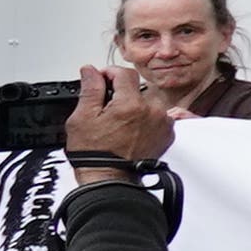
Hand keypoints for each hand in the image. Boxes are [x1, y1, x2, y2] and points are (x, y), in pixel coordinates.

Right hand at [60, 66, 180, 167]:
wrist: (109, 180)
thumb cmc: (94, 153)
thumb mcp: (82, 118)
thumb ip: (90, 89)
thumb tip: (91, 70)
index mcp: (131, 105)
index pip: (124, 74)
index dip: (109, 73)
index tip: (101, 79)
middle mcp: (152, 111)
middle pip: (137, 88)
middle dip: (121, 94)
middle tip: (105, 109)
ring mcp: (163, 123)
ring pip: (147, 102)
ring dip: (134, 106)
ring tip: (118, 123)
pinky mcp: (168, 134)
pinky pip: (156, 117)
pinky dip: (145, 119)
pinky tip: (130, 131)